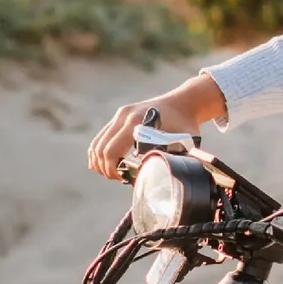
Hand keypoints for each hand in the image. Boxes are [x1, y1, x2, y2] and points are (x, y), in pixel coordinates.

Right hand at [88, 72, 227, 180]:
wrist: (184, 103)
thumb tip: (159, 180)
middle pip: (101, 148)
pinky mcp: (120, 116)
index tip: (122, 179)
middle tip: (118, 178)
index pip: (111, 151)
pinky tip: (104, 163)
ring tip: (113, 173)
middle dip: (106, 168)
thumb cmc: (185, 125)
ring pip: (98, 142)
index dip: (112, 170)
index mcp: (136, 122)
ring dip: (100, 161)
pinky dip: (98, 151)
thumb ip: (169, 161)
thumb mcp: (181, 144)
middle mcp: (124, 115)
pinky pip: (101, 136)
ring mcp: (120, 114)